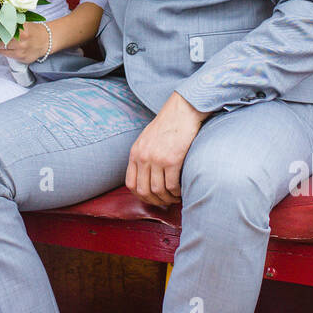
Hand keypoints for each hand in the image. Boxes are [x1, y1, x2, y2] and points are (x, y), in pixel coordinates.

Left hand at [0, 21, 48, 63]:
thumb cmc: (33, 30)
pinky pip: (8, 56)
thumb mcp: (24, 23)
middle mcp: (22, 42)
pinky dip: (4, 51)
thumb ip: (12, 23)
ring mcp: (22, 52)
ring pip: (2, 49)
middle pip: (0, 40)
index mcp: (22, 30)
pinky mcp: (22, 59)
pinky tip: (5, 47)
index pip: (3, 30)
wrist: (47, 41)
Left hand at [126, 91, 210, 206]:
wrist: (182, 111)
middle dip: (155, 201)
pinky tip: (182, 191)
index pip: (130, 183)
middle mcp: (143, 157)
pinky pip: (172, 185)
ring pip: (158, 190)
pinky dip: (177, 193)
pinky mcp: (172, 160)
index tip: (152, 198)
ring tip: (175, 197)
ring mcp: (157, 159)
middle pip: (143, 191)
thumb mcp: (147, 139)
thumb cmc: (168, 125)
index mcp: (135, 152)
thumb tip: (146, 177)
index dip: (141, 196)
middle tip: (166, 201)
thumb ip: (143, 156)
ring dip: (168, 198)